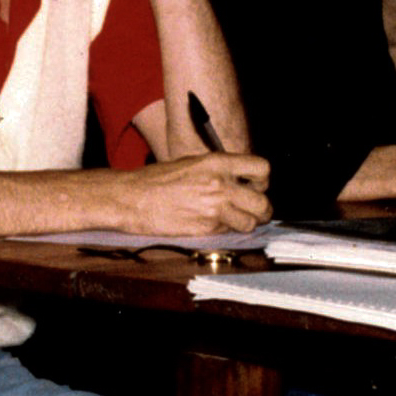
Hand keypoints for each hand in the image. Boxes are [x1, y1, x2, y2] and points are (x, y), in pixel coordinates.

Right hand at [107, 150, 271, 234]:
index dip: (262, 180)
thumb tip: (241, 180)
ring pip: (250, 222)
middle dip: (262, 209)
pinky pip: (230, 233)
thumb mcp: (193, 162)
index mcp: (218, 162)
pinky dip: (226, 231)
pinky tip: (213, 224)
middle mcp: (221, 185)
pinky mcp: (206, 229)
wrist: (133, 197)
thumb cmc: (158, 179)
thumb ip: (219, 170)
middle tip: (253, 210)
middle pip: (262, 202)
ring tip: (234, 220)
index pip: (262, 169)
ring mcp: (215, 209)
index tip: (255, 185)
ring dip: (245, 223)